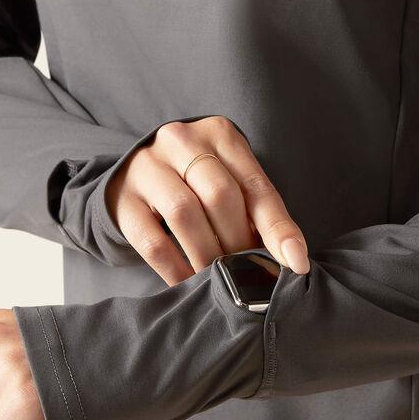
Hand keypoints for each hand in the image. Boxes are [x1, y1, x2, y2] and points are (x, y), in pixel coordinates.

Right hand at [105, 115, 309, 284]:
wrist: (138, 172)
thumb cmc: (199, 179)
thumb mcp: (231, 179)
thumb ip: (256, 210)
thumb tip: (290, 259)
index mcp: (220, 134)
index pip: (256, 185)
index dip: (279, 228)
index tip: (296, 264)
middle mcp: (181, 141)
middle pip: (220, 196)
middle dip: (240, 243)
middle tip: (250, 273)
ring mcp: (147, 167)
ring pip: (185, 214)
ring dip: (209, 257)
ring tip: (222, 281)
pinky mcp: (122, 199)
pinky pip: (152, 241)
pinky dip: (175, 269)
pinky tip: (189, 285)